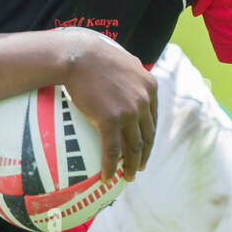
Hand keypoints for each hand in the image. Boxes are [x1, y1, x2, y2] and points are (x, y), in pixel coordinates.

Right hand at [59, 28, 156, 182]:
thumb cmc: (95, 55)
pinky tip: (108, 177)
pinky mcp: (110, 120)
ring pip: (134, 147)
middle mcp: (143, 101)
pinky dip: (111, 167)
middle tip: (139, 167)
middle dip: (145, 154)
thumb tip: (133, 73)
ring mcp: (128, 112)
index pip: (153, 118)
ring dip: (132, 166)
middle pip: (148, 136)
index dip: (149, 136)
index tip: (145, 147)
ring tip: (128, 177)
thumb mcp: (125, 60)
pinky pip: (112, 150)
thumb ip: (133, 73)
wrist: (79, 55)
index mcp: (150, 87)